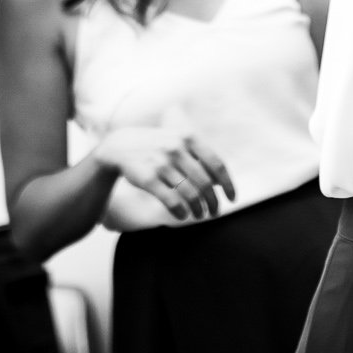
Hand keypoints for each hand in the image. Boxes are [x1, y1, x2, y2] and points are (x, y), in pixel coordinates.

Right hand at [93, 127, 236, 222]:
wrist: (120, 146)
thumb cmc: (156, 146)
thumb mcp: (178, 141)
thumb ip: (199, 156)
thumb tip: (220, 181)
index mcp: (189, 137)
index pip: (217, 164)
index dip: (227, 184)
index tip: (232, 199)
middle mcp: (177, 149)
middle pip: (205, 183)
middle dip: (213, 201)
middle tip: (215, 212)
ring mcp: (162, 163)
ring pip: (190, 194)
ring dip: (198, 209)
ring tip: (199, 215)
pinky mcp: (149, 179)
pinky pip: (172, 201)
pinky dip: (181, 212)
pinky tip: (183, 215)